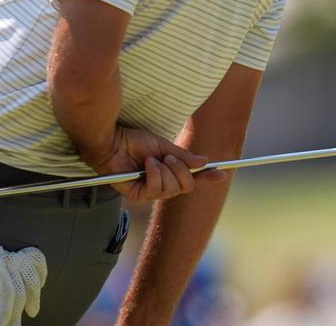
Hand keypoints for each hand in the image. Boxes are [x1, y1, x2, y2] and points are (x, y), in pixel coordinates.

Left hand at [89, 126, 226, 202]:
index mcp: (167, 172)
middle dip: (181, 170)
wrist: (112, 140)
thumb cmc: (133, 140)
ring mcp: (149, 192)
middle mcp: (160, 185)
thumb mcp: (163, 146)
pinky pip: (157, 188)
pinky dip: (154, 174)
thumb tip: (204, 161)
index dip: (207, 178)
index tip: (222, 173)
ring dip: (164, 170)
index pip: (191, 179)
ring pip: (172, 189)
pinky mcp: (137, 195)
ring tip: (151, 159)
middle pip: (185, 187)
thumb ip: (182, 156)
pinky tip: (145, 165)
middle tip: (168, 157)